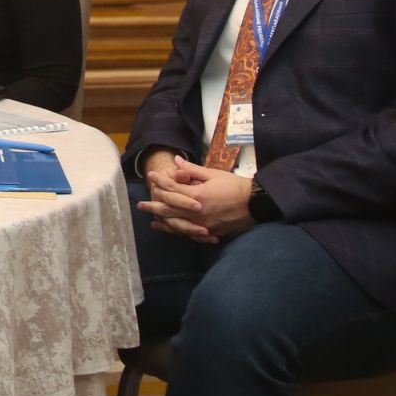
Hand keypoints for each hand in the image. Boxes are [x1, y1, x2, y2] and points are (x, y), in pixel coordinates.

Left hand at [137, 152, 254, 242]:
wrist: (254, 202)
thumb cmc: (234, 186)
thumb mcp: (212, 174)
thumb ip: (192, 170)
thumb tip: (177, 161)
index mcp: (196, 195)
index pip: (172, 188)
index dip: (160, 181)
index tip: (151, 176)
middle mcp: (196, 212)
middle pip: (169, 209)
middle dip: (153, 206)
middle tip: (140, 205)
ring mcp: (202, 224)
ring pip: (177, 224)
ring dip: (163, 222)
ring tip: (152, 221)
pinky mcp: (210, 232)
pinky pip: (190, 233)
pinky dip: (179, 232)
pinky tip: (173, 231)